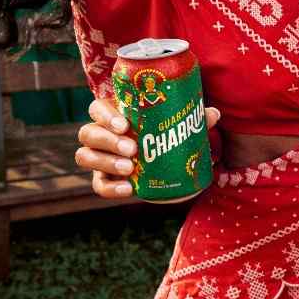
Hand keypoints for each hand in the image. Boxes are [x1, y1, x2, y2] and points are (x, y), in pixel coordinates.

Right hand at [75, 97, 219, 201]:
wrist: (160, 159)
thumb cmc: (164, 132)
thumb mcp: (176, 123)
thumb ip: (192, 117)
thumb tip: (213, 114)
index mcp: (113, 114)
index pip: (97, 109)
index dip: (106, 116)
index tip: (125, 124)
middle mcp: (99, 134)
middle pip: (88, 133)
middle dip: (108, 141)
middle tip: (133, 149)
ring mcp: (98, 157)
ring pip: (85, 156)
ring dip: (106, 162)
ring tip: (129, 168)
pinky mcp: (102, 179)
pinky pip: (98, 185)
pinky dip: (110, 188)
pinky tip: (128, 189)